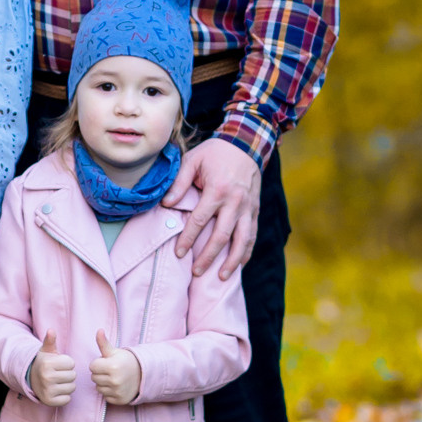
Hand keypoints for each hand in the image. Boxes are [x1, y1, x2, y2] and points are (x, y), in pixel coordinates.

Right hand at [26, 329, 76, 407]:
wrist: (31, 379)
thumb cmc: (44, 363)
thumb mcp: (46, 351)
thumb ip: (50, 340)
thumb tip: (51, 330)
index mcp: (47, 364)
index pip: (71, 363)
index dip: (67, 363)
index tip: (58, 364)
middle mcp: (46, 377)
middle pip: (73, 376)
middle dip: (68, 374)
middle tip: (59, 374)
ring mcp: (47, 390)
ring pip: (72, 388)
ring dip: (67, 385)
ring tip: (58, 382)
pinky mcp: (49, 401)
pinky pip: (67, 399)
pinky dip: (64, 396)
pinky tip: (57, 391)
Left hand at [92, 328, 142, 406]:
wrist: (143, 374)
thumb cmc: (126, 361)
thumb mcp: (115, 351)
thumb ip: (104, 343)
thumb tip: (99, 330)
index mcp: (112, 366)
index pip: (92, 366)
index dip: (98, 363)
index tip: (106, 362)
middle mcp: (115, 380)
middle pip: (94, 377)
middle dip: (99, 373)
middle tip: (110, 370)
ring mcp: (117, 391)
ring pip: (98, 388)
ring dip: (103, 383)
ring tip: (113, 378)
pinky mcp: (119, 400)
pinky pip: (105, 397)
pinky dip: (109, 392)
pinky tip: (116, 387)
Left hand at [162, 134, 260, 279]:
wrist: (246, 144)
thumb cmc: (215, 152)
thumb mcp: (193, 160)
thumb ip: (179, 183)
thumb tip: (166, 204)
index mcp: (218, 190)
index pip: (200, 220)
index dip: (188, 238)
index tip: (179, 253)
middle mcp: (235, 202)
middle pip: (221, 235)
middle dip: (209, 256)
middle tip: (197, 272)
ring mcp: (248, 207)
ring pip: (242, 240)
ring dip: (232, 260)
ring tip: (222, 277)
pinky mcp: (255, 210)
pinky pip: (253, 235)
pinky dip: (247, 251)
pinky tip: (239, 264)